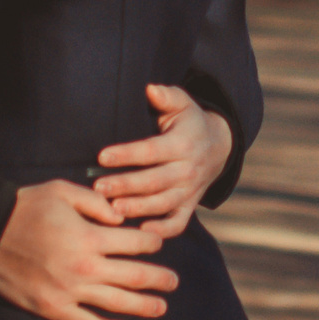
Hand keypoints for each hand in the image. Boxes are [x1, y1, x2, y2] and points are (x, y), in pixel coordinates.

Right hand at [0, 179, 176, 319]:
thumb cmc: (26, 208)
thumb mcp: (63, 190)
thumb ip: (97, 202)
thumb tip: (123, 218)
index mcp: (90, 236)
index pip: (137, 243)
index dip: (153, 242)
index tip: (159, 243)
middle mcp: (85, 268)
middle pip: (136, 276)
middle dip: (160, 279)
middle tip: (174, 282)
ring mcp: (70, 292)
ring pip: (119, 304)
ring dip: (145, 306)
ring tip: (162, 307)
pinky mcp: (54, 310)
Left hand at [94, 84, 233, 237]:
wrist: (219, 146)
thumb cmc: (190, 122)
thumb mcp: (183, 104)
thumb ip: (167, 96)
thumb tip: (150, 89)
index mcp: (183, 143)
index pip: (152, 150)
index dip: (127, 153)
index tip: (102, 156)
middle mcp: (188, 169)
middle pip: (155, 181)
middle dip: (126, 185)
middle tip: (99, 188)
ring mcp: (190, 190)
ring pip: (163, 203)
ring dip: (138, 208)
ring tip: (113, 210)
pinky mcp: (189, 206)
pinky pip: (178, 222)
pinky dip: (163, 230)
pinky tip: (141, 230)